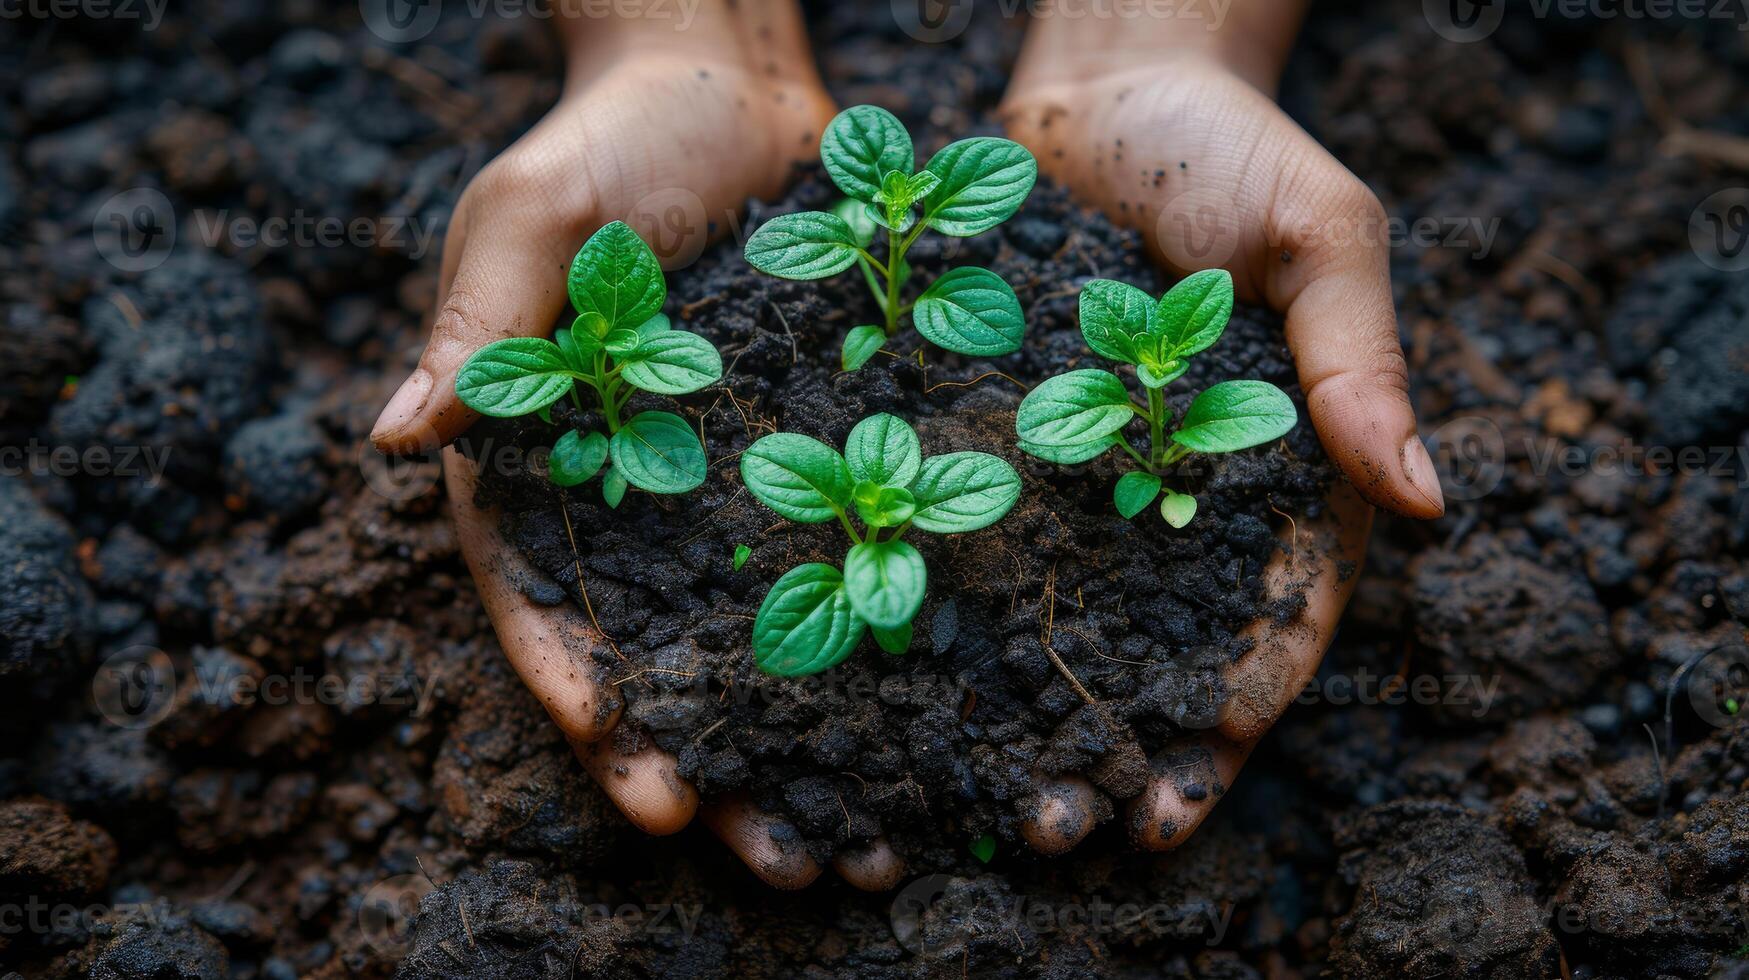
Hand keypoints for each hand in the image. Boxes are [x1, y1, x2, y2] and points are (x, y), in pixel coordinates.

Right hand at [370, 8, 905, 888]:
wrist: (733, 90)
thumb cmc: (611, 142)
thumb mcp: (533, 216)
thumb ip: (481, 325)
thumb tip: (396, 436)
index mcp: (541, 460)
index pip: (541, 596)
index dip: (577, 682)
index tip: (626, 756)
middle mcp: (636, 496)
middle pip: (660, 649)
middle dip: (701, 751)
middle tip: (761, 844)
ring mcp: (732, 483)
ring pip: (762, 625)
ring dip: (804, 728)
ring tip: (860, 823)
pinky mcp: (821, 449)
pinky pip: (852, 547)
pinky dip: (886, 622)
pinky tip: (942, 696)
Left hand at [993, 20, 1439, 850]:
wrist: (1100, 86)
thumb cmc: (1231, 147)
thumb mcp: (1321, 233)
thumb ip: (1358, 357)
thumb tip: (1431, 497)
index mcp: (1273, 477)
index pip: (1268, 622)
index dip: (1227, 717)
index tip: (1176, 796)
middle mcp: (1169, 500)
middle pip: (1147, 650)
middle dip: (1106, 748)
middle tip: (1050, 829)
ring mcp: (1073, 478)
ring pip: (1046, 615)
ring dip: (1005, 712)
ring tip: (955, 796)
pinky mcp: (985, 437)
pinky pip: (954, 532)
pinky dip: (924, 607)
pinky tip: (872, 678)